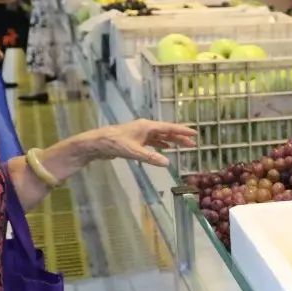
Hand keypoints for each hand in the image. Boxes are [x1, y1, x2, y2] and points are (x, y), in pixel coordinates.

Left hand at [76, 120, 196, 166]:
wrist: (97, 143)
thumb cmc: (115, 144)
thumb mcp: (134, 152)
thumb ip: (151, 157)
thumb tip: (167, 163)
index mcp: (147, 127)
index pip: (169, 128)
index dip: (182, 131)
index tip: (194, 133)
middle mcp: (145, 128)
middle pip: (166, 131)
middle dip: (179, 137)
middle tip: (192, 143)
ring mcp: (140, 133)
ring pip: (160, 136)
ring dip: (171, 141)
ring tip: (182, 146)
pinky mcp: (135, 139)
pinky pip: (153, 141)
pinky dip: (161, 144)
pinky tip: (165, 148)